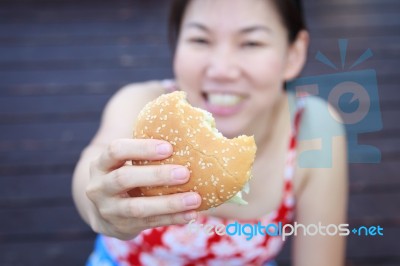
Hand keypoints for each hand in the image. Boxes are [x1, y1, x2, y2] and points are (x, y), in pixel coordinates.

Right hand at [85, 138, 200, 239]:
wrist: (101, 211)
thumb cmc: (124, 174)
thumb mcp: (124, 161)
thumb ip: (146, 150)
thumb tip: (191, 122)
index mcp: (101, 163)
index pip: (116, 150)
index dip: (141, 148)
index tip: (169, 147)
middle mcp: (99, 187)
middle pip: (124, 179)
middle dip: (156, 176)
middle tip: (185, 173)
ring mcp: (108, 210)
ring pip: (137, 208)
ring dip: (169, 203)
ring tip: (194, 199)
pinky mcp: (121, 227)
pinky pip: (149, 223)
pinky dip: (172, 219)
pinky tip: (191, 214)